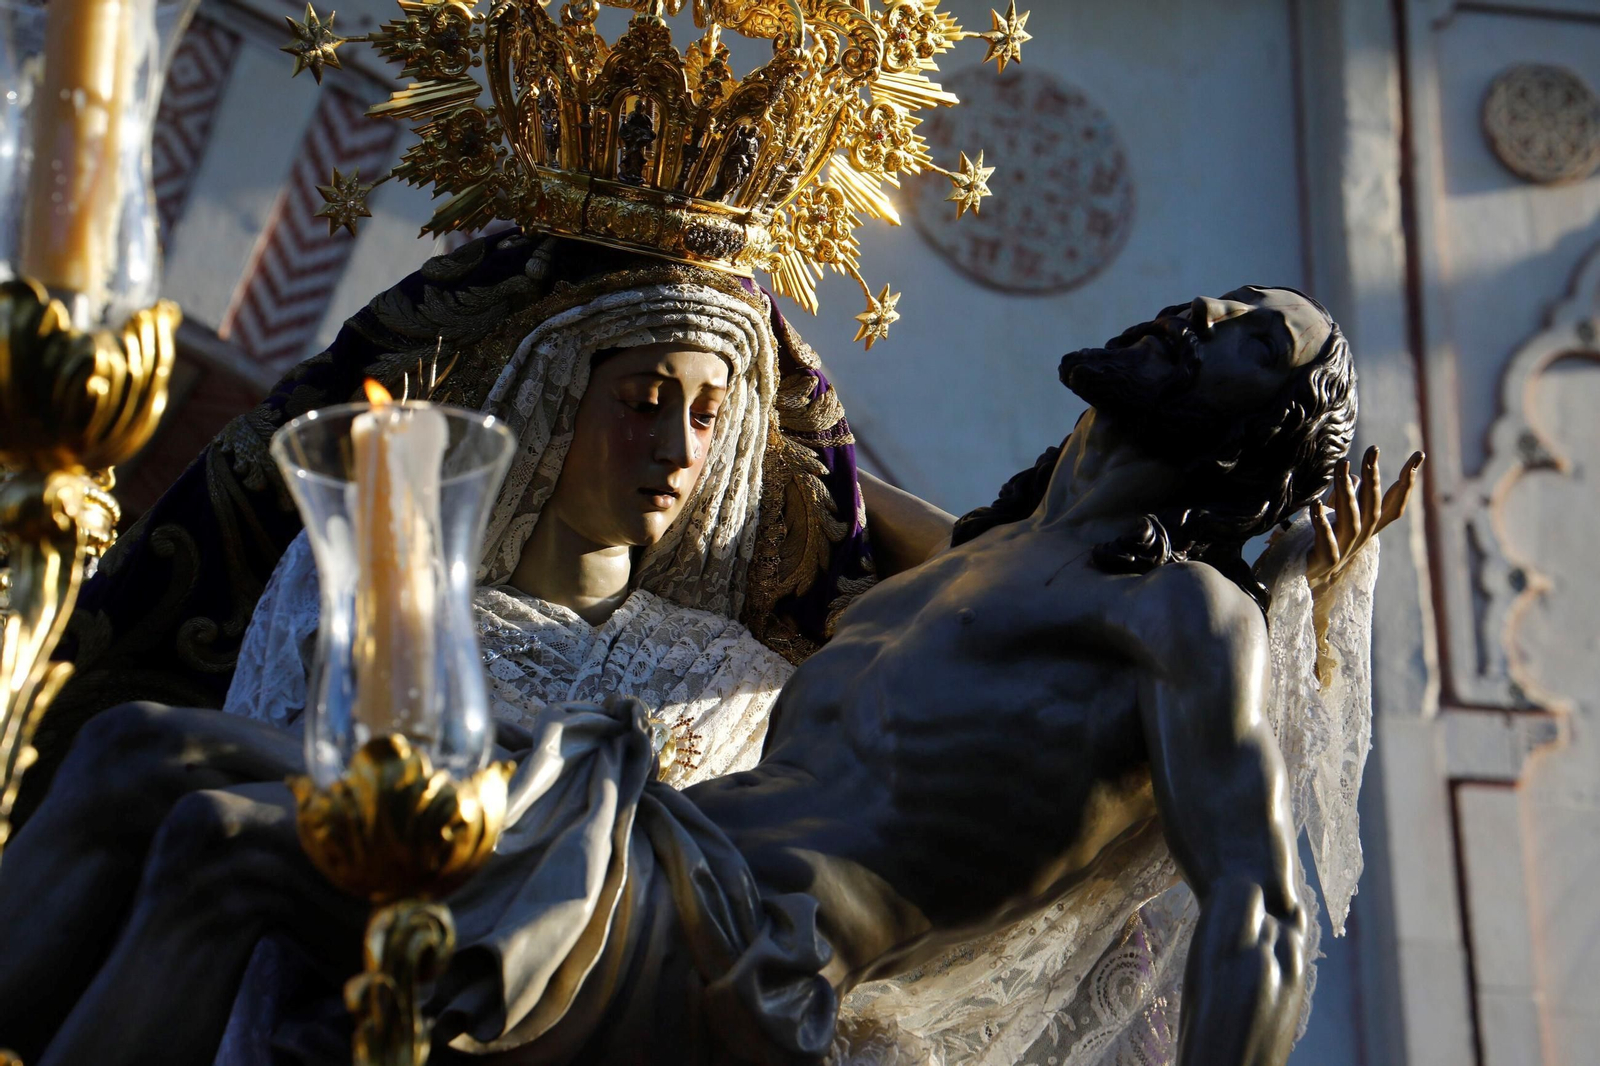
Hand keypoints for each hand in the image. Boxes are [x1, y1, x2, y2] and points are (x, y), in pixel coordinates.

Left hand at [1306, 447, 1423, 587]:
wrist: (1307, 579)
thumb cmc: (1322, 542)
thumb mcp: (1338, 516)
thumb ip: (1348, 497)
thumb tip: (1356, 473)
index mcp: (1369, 527)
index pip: (1394, 503)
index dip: (1408, 482)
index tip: (1418, 456)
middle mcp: (1362, 538)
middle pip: (1373, 506)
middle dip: (1375, 476)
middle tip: (1373, 450)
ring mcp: (1346, 550)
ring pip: (1352, 518)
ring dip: (1347, 490)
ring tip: (1341, 466)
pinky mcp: (1327, 560)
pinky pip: (1326, 539)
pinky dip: (1321, 521)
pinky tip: (1315, 504)